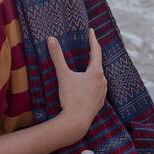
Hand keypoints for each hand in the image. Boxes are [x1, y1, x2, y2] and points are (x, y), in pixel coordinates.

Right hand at [46, 28, 106, 144]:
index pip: (96, 51)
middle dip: (92, 55)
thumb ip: (57, 56)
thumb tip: (51, 39)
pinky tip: (87, 85)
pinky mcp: (100, 101)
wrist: (76, 122)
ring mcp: (102, 92)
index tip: (91, 31)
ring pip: (99, 77)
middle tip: (88, 47)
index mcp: (96, 72)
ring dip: (93, 70)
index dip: (93, 40)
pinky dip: (93, 82)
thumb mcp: (63, 75)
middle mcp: (103, 80)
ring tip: (87, 66)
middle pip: (97, 64)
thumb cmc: (70, 98)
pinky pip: (98, 87)